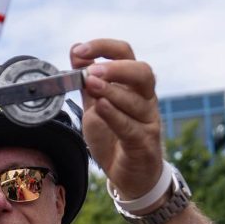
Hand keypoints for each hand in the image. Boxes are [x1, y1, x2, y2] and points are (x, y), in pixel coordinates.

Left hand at [71, 39, 164, 203]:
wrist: (129, 176)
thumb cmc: (114, 138)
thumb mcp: (95, 107)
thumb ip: (86, 83)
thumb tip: (76, 51)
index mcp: (133, 85)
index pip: (126, 54)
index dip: (104, 47)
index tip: (79, 50)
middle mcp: (145, 99)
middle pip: (142, 72)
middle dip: (116, 67)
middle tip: (91, 71)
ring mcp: (148, 121)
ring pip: (138, 99)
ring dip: (111, 89)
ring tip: (90, 84)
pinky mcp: (144, 143)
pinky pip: (132, 126)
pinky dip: (115, 114)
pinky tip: (100, 107)